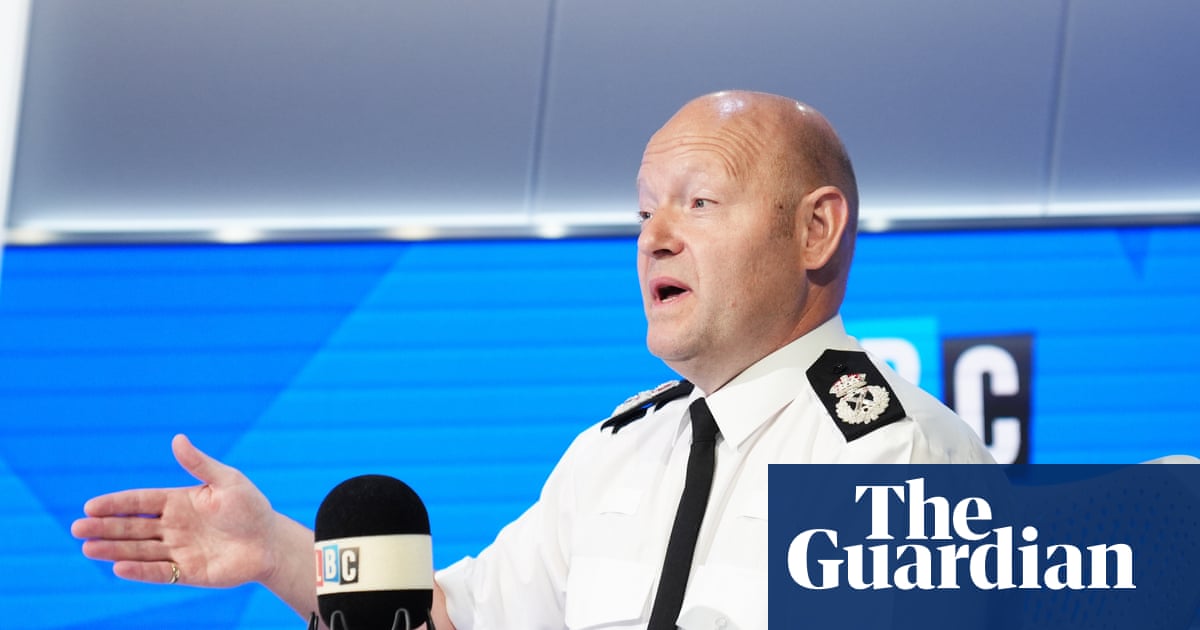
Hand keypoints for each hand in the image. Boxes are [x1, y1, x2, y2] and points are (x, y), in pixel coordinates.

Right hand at [72, 434, 279, 587]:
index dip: (116, 504)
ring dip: (113, 549)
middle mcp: (173, 526)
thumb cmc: (251, 507)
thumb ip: (200, 464)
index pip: (140, 502)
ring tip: (87, 547)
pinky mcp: (187, 572)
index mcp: (178, 502)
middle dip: (104, 528)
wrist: (270, 541)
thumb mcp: (227, 481)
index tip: (90, 506)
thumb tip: (177, 438)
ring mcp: (178, 550)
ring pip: (139, 550)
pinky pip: (159, 572)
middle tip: (76, 528)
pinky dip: (139, 571)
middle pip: (132, 527)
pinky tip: (118, 567)